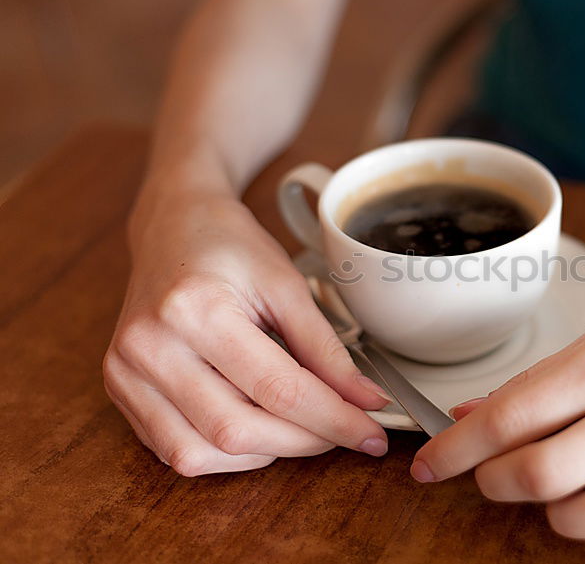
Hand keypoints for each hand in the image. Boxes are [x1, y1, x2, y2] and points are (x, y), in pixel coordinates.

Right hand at [104, 190, 391, 475]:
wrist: (171, 224)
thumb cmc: (229, 247)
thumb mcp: (287, 284)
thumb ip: (326, 348)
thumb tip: (366, 401)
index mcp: (195, 309)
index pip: (278, 390)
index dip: (333, 419)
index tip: (371, 434)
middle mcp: (150, 346)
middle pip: (238, 430)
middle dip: (303, 442)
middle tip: (344, 432)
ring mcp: (125, 371)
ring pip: (202, 454)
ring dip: (265, 454)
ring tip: (300, 427)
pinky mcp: (118, 389)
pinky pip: (175, 451)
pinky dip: (226, 454)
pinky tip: (257, 428)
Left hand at [410, 292, 584, 550]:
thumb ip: (546, 377)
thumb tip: (473, 410)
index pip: (513, 411)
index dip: (459, 444)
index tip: (428, 461)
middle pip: (536, 469)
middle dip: (491, 478)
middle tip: (487, 471)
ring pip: (578, 511)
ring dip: (545, 504)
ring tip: (549, 480)